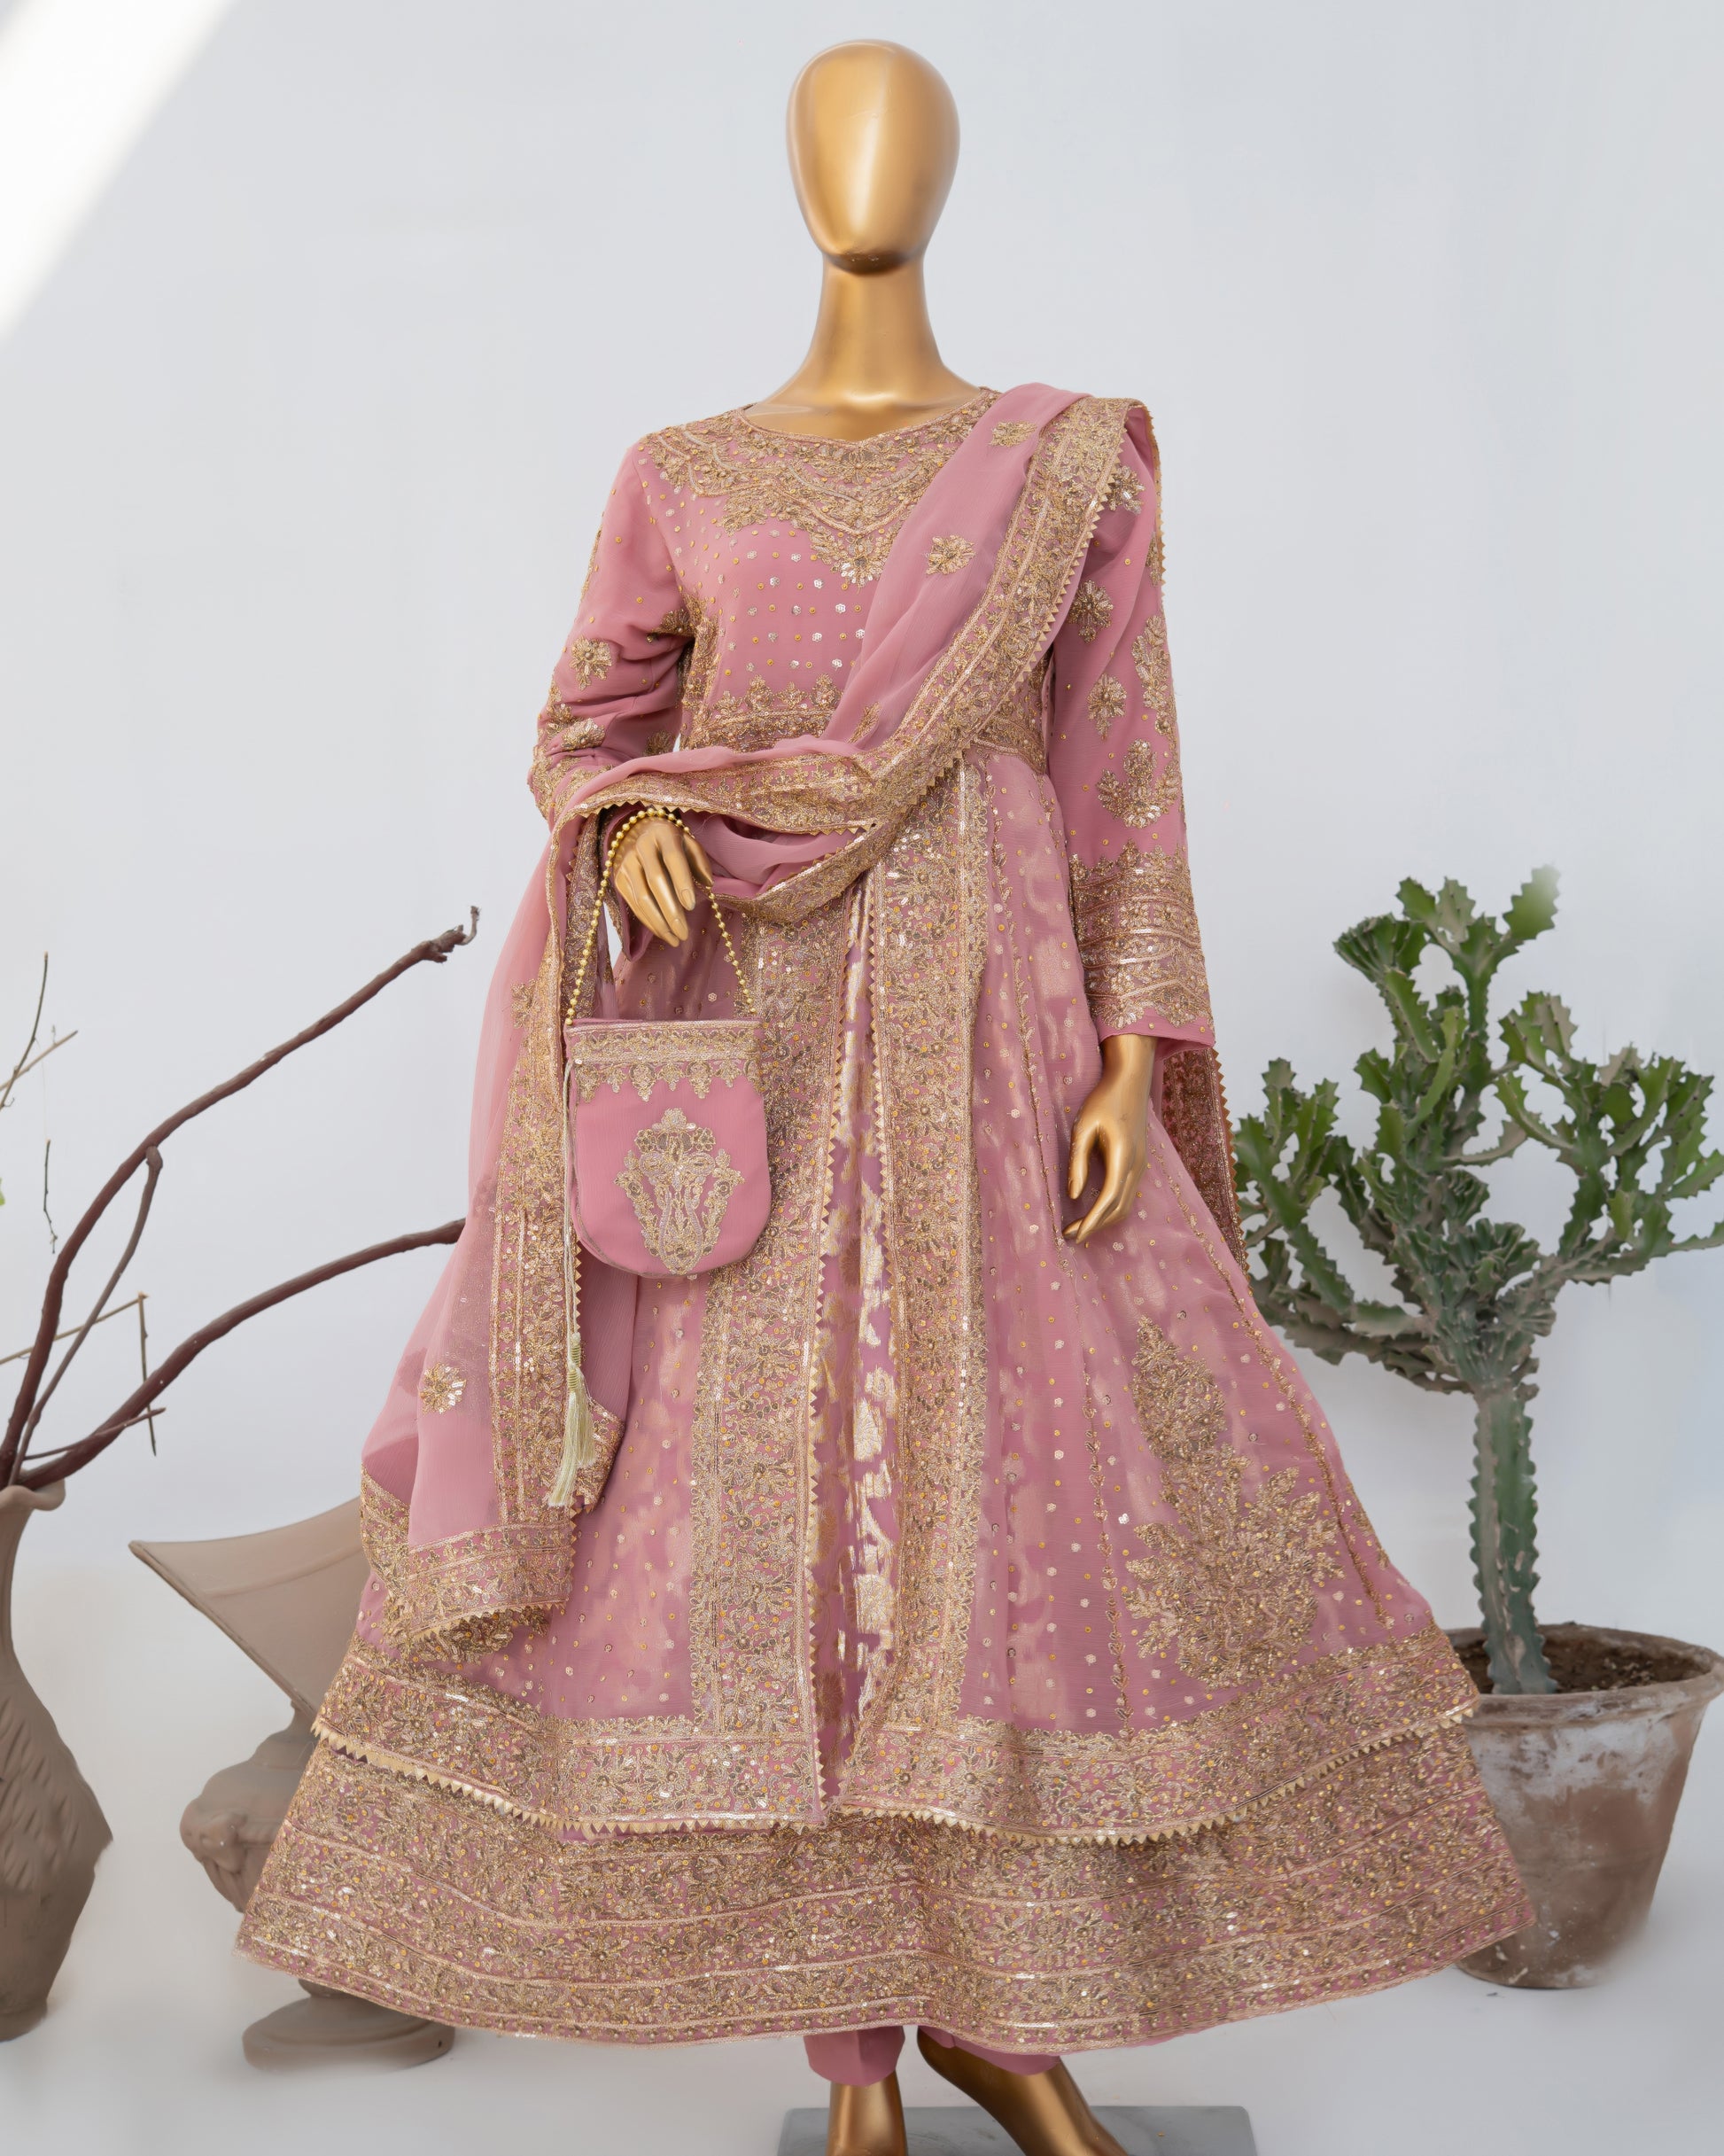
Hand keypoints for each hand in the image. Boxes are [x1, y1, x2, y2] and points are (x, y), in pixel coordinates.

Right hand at [611, 818, 712, 944]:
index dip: (682, 883)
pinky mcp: (619, 878)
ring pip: (641, 897)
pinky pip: (633, 904)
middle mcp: (641, 847)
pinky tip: (662, 932)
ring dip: (659, 922)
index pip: (673, 859)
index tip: (692, 907)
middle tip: (684, 933)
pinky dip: (648, 921)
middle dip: (670, 911)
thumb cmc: (671, 842)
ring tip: (675, 939)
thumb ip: (699, 861)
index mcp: (663, 834)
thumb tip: (708, 884)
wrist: (637, 832)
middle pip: (655, 882)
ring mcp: (627, 863)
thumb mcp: (688, 843)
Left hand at [1065, 1035, 1154, 1245]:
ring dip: (1104, 1220)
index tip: (1075, 1235)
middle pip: (1119, 1209)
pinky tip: (1094, 1211)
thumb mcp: (1084, 1127)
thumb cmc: (1103, 1100)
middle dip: (1096, 1226)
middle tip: (1068, 1235)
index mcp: (1124, 1157)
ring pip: (1125, 1205)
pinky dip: (1111, 1209)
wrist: (1131, 1081)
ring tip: (1078, 1227)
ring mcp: (1141, 1166)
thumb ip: (1078, 1162)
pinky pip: (1127, 1195)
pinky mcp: (1138, 1163)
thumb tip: (1073, 1195)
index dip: (1093, 1221)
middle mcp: (1137, 1166)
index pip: (1109, 1199)